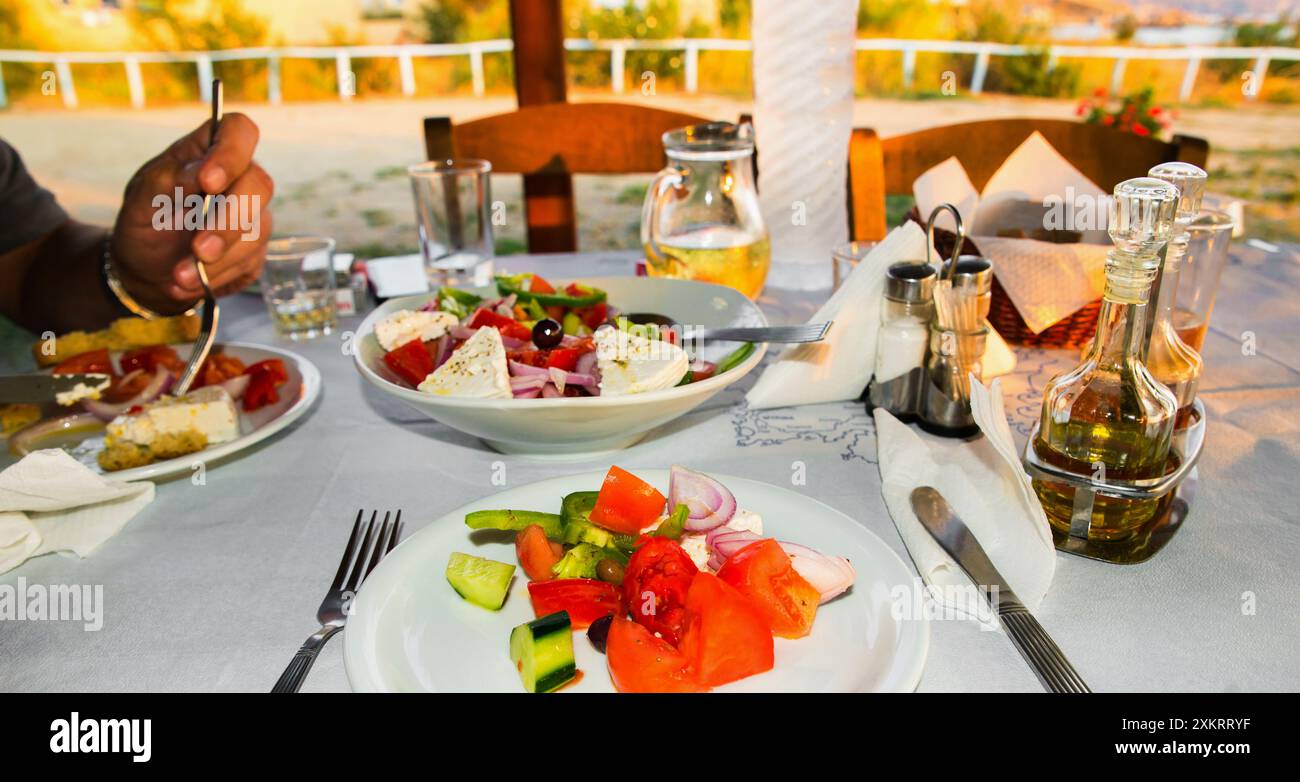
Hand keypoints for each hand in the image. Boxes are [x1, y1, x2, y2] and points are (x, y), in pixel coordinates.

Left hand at [110, 113, 272, 313]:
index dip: (232, 153)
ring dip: (219, 258)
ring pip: (258, 230)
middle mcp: (240, 180)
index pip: (240, 131)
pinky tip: (191, 280)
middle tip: (198, 248)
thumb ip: (170, 180)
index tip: (209, 182)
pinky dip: (218, 275)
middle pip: (259, 185)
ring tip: (179, 275)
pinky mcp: (256, 251)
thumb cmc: (144, 221)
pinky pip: (251, 261)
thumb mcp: (142, 197)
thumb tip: (203, 172)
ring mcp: (254, 216)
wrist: (147, 269)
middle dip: (228, 221)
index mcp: (209, 152)